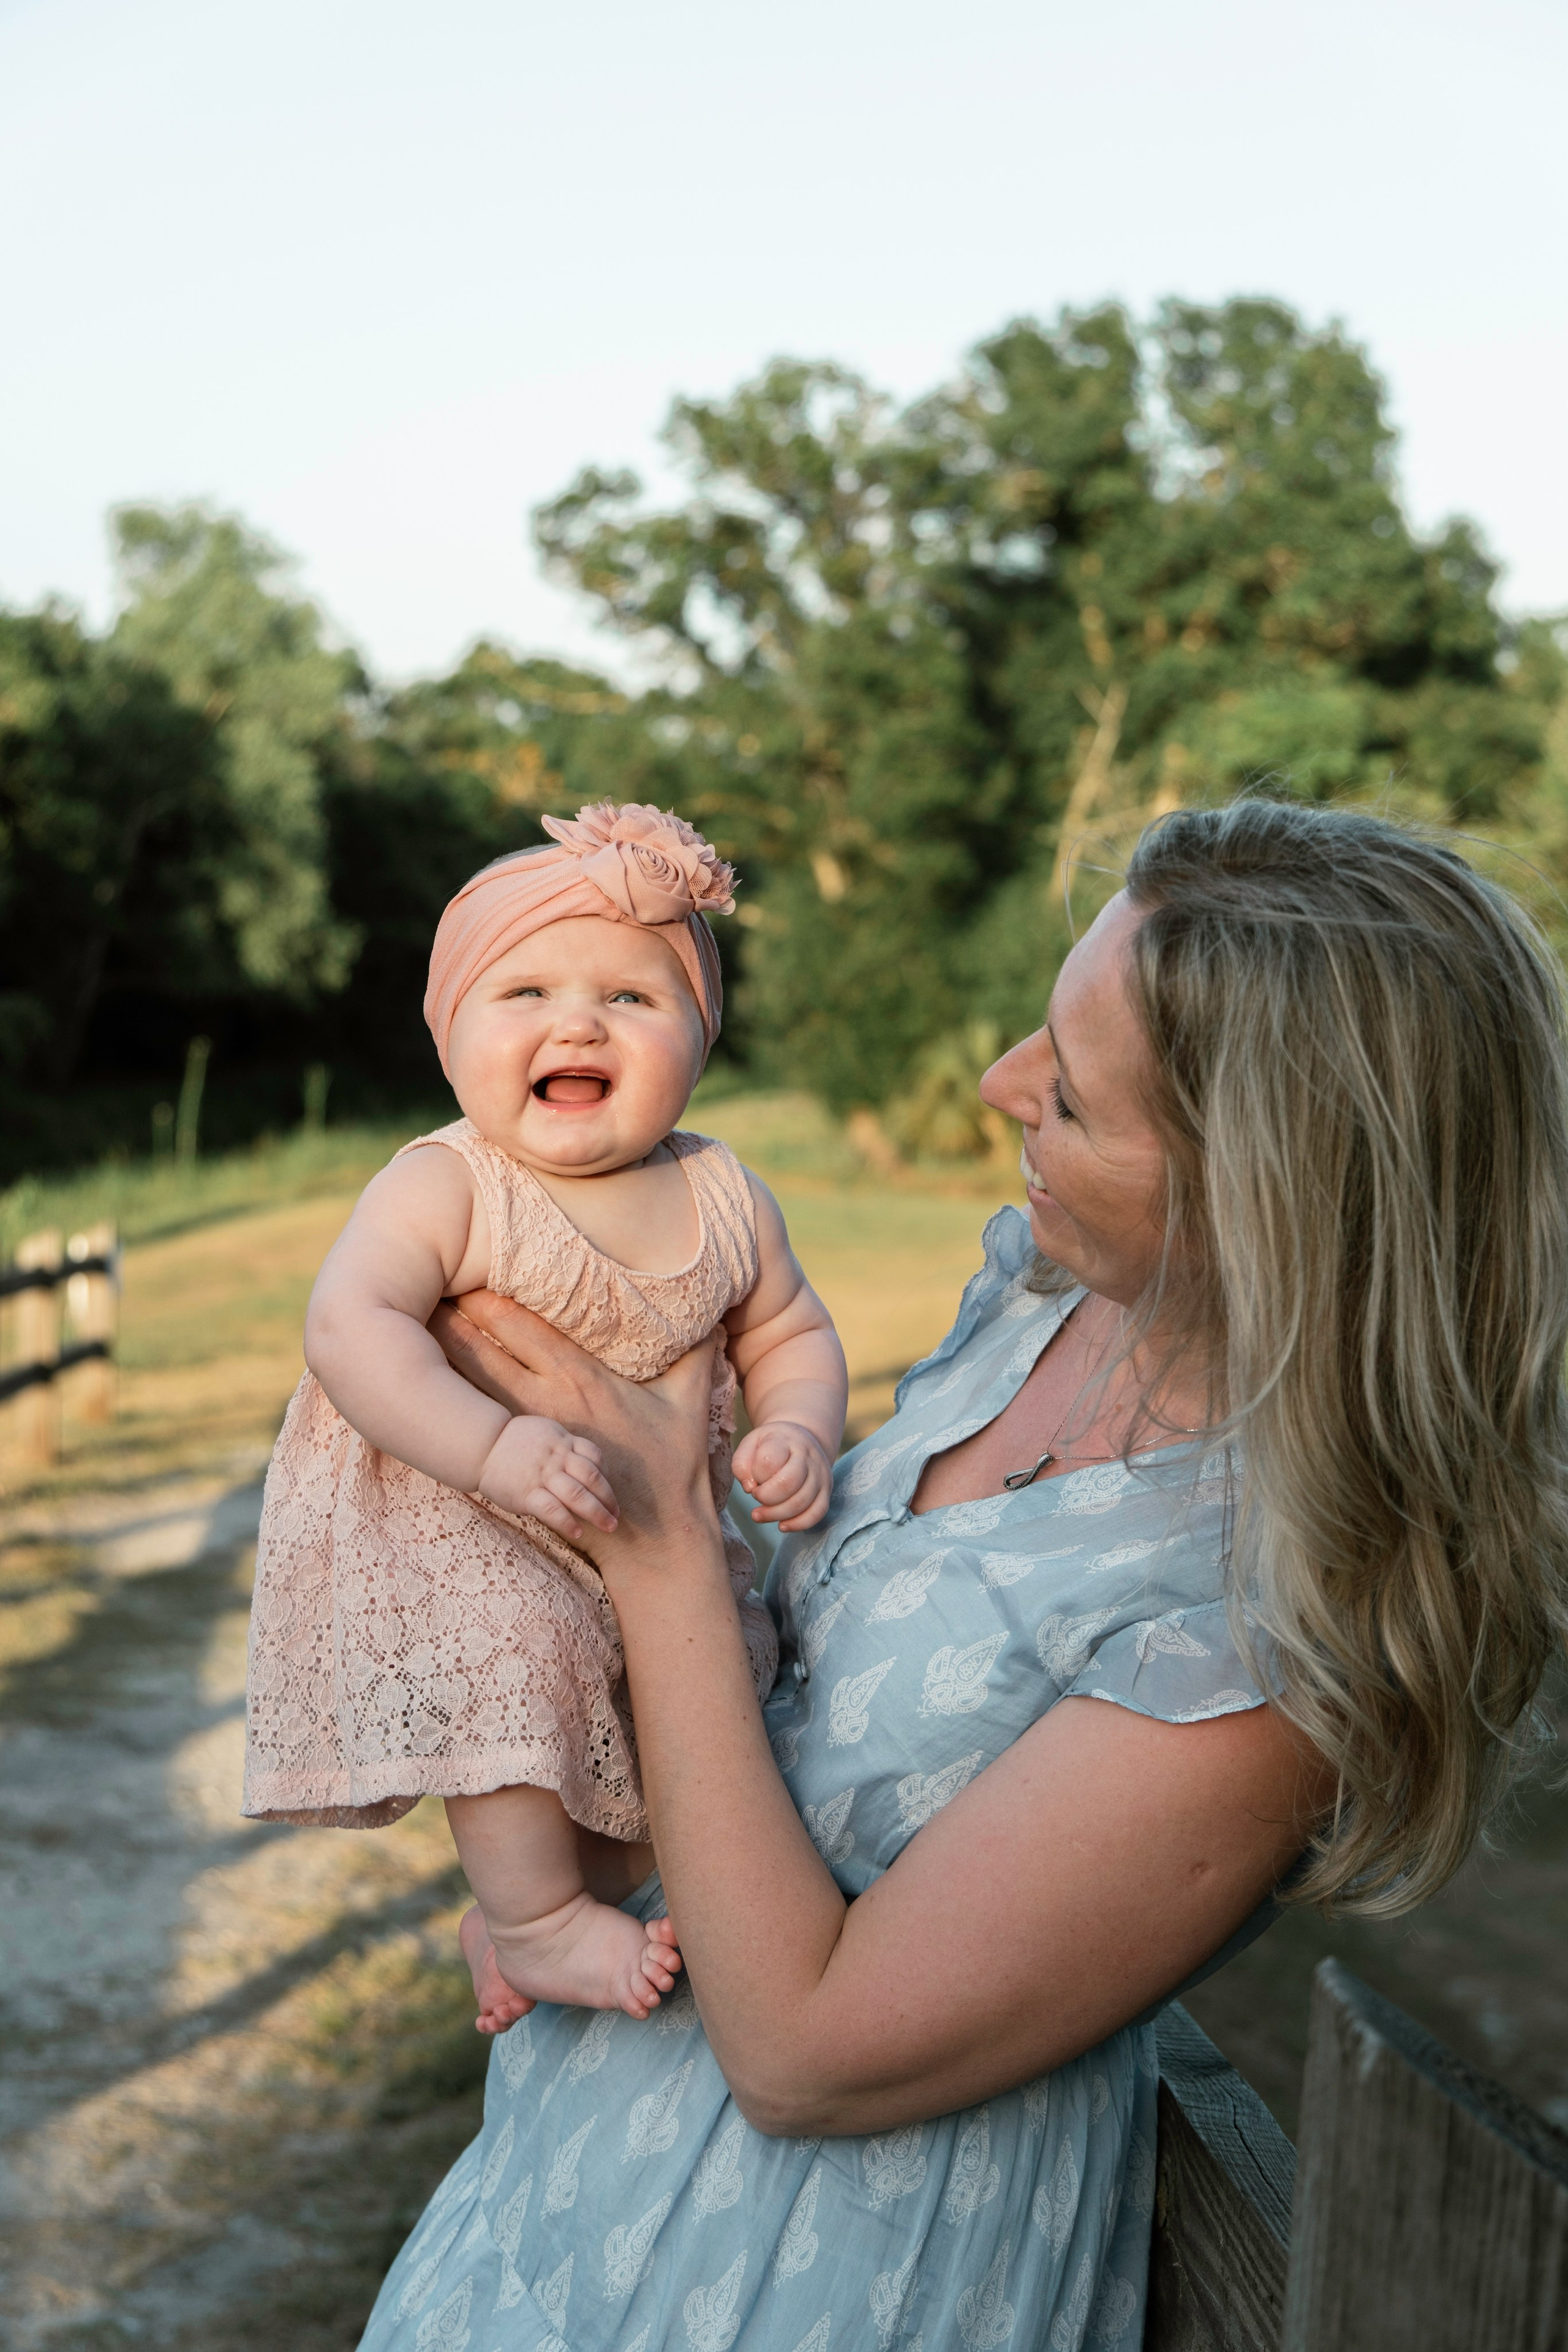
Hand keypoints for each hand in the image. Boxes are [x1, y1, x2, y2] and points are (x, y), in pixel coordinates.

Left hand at [429, 1293, 719, 1575]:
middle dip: (448, 1317)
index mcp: (580, 1381)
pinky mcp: (517, 1461)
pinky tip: (418, 1381)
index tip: (461, 1265)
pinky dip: (444, 1399)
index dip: (488, 1297)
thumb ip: (698, 1352)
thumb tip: (708, 1311)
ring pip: (468, 1385)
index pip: (524, 1329)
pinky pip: (470, 1423)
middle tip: (413, 1281)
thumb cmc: (673, 1467)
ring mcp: (526, 1434)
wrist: (653, 1539)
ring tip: (402, 1322)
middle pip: (482, 1351)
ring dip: (437, 1355)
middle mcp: (544, 1404)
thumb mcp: (691, 1403)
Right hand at [477, 1414, 618, 1540]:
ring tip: (609, 1527)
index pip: (595, 1457)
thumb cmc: (513, 1442)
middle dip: (609, 1499)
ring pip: (578, 1495)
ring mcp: (543, 1475)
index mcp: (563, 1441)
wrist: (481, 1446)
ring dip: (598, 1513)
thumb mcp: (545, 1433)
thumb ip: (564, 1446)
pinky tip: (578, 1532)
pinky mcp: (527, 1494)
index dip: (607, 1476)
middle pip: (592, 1478)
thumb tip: (586, 1466)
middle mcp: (557, 1458)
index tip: (610, 1492)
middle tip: (617, 1516)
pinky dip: (568, 1522)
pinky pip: (553, 1510)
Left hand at [733, 1420, 833, 1530]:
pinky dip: (798, 1524)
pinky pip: (817, 1513)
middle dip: (765, 1497)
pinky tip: (782, 1525)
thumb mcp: (751, 1444)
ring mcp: (820, 1474)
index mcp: (785, 1440)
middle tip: (756, 1496)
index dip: (756, 1475)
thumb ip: (741, 1463)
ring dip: (776, 1514)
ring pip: (801, 1502)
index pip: (769, 1460)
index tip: (752, 1478)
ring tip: (759, 1514)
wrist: (802, 1439)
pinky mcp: (826, 1490)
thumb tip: (749, 1488)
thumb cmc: (771, 1445)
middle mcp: (807, 1456)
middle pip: (788, 1483)